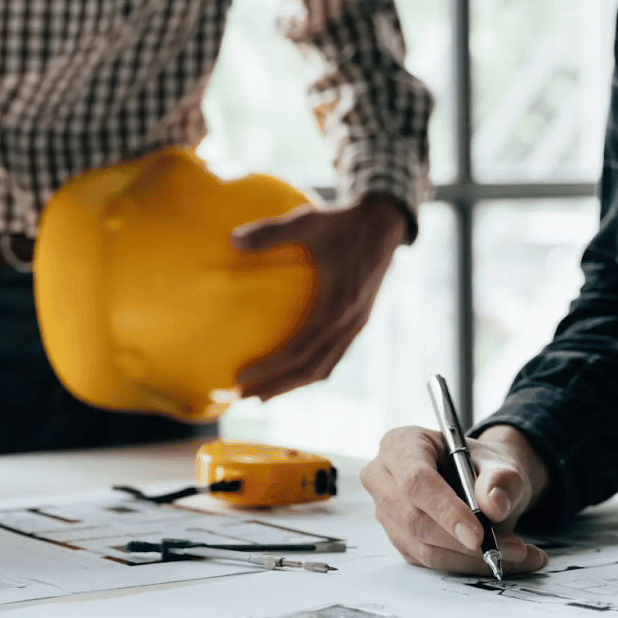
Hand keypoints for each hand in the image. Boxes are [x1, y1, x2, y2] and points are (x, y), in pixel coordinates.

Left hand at [231, 195, 406, 397]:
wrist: (384, 225)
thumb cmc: (343, 222)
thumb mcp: (308, 221)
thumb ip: (271, 231)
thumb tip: (233, 239)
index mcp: (338, 305)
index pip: (300, 350)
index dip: (271, 368)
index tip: (242, 377)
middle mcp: (349, 323)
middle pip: (311, 369)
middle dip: (277, 386)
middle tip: (244, 396)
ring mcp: (356, 326)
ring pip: (324, 368)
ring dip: (293, 384)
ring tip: (262, 393)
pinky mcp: (356, 323)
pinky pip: (332, 357)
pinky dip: (309, 370)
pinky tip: (287, 370)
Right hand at [361, 424, 550, 575]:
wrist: (480, 480)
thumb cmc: (480, 466)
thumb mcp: (500, 462)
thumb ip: (500, 480)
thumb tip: (494, 506)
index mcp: (400, 445)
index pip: (416, 481)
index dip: (445, 510)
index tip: (478, 536)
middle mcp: (382, 478)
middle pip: (414, 520)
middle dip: (463, 543)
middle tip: (512, 548)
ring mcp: (386, 512)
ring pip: (423, 548)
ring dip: (472, 559)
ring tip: (517, 553)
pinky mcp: (398, 539)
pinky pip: (430, 563)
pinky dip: (469, 565)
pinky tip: (501, 558)